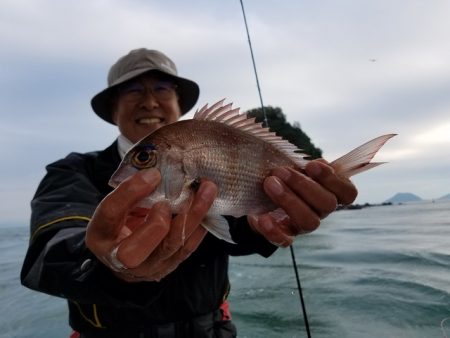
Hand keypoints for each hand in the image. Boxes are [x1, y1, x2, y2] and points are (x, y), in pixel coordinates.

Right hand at [85, 168, 216, 281]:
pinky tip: (207, 205)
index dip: (130, 193)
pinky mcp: (169, 265)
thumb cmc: (121, 219)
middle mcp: (120, 260)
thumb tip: (158, 173)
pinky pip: (188, 247)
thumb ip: (132, 191)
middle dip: (156, 225)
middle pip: (134, 252)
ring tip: (207, 190)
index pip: (110, 215)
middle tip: (169, 201)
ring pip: (172, 247)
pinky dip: (199, 225)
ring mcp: (148, 267)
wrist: (126, 247)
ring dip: (192, 216)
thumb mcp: (118, 203)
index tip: (152, 174)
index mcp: (101, 236)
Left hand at [248, 160, 356, 246]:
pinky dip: (274, 230)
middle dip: (304, 185)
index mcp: (329, 192)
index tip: (311, 165)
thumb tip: (301, 161)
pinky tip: (262, 219)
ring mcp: (304, 226)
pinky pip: (285, 240)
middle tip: (280, 171)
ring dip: (289, 201)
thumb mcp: (294, 166)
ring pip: (310, 221)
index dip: (334, 179)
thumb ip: (302, 163)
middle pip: (327, 204)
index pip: (348, 192)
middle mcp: (321, 211)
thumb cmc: (283, 177)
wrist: (259, 197)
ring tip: (269, 184)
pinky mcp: (286, 236)